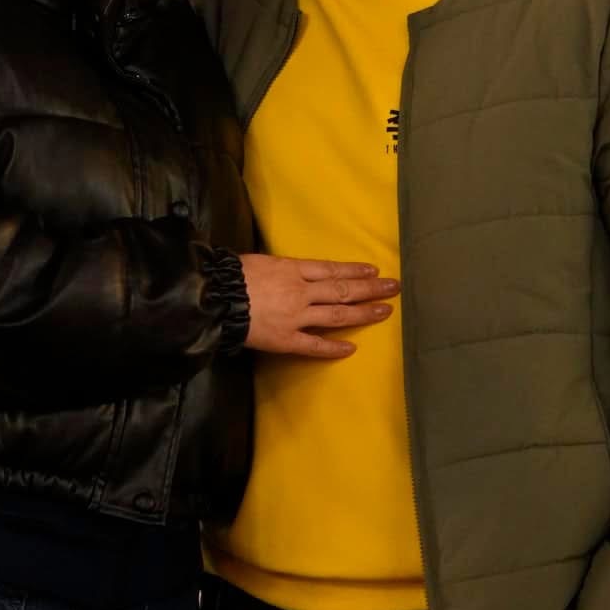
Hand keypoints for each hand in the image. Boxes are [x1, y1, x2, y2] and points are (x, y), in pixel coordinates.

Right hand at [239, 255, 398, 359]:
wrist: (214, 297)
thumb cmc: (232, 275)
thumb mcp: (260, 261)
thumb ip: (280, 269)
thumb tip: (290, 272)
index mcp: (292, 270)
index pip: (331, 269)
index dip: (354, 270)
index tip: (373, 270)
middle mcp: (301, 292)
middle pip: (343, 290)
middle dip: (370, 288)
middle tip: (394, 288)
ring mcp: (296, 317)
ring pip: (337, 315)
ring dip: (363, 313)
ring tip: (385, 311)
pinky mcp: (286, 339)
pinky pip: (314, 346)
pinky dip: (333, 348)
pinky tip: (351, 349)